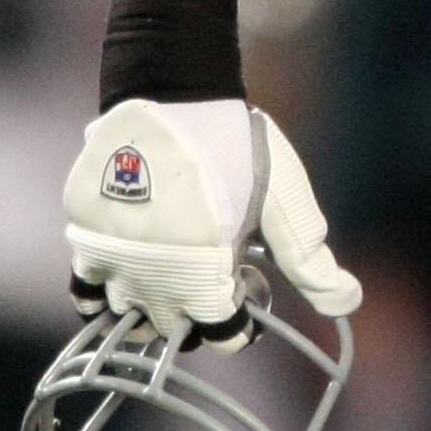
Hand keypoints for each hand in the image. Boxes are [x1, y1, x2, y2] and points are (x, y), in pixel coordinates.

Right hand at [65, 97, 361, 343]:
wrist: (171, 94)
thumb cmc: (236, 146)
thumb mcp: (284, 202)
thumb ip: (310, 260)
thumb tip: (348, 303)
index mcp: (205, 274)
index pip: (222, 336)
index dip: (239, 319)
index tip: (244, 286)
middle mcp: (152, 278)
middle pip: (171, 331)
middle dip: (195, 316)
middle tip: (208, 275)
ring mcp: (110, 259)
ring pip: (124, 316)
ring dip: (148, 307)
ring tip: (169, 273)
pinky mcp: (82, 236)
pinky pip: (84, 285)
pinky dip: (104, 288)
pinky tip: (132, 264)